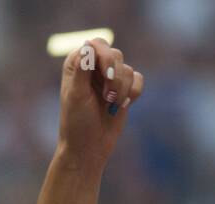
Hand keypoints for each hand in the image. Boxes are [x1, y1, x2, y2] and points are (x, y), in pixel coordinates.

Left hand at [56, 39, 142, 165]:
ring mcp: (110, 79)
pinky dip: (133, 93)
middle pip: (115, 54)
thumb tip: (88, 45)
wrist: (89, 148)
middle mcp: (94, 67)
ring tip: (110, 106)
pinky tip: (122, 106)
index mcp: (78, 63)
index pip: (96, 45)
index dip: (105, 58)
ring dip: (122, 90)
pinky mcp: (124, 91)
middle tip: (107, 97)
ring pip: (127, 70)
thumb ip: (82, 69)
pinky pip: (138, 80)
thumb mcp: (76, 95)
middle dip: (115, 77)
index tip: (106, 76)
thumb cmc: (77, 122)